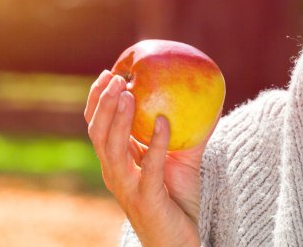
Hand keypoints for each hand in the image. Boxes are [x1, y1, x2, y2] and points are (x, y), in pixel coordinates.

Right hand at [85, 70, 213, 246]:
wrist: (181, 241)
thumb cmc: (178, 200)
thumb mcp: (181, 158)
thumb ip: (187, 130)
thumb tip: (206, 95)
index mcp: (116, 162)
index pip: (97, 127)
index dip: (97, 100)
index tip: (107, 73)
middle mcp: (115, 173)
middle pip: (97, 133)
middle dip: (102, 103)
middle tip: (115, 77)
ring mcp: (127, 187)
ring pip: (112, 148)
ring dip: (118, 118)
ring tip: (128, 94)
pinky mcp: (146, 198)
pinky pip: (148, 166)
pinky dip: (154, 142)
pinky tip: (162, 122)